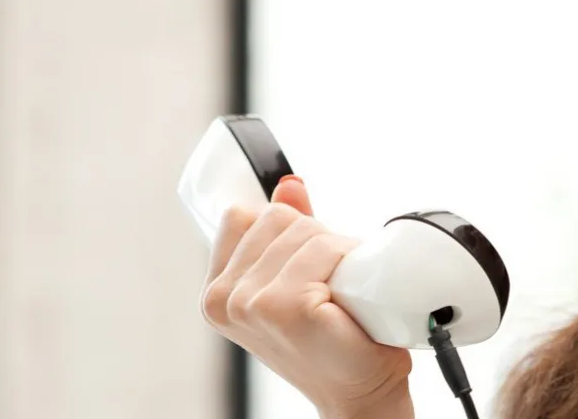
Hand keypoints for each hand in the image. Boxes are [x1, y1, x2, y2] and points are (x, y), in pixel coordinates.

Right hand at [200, 176, 414, 418]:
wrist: (359, 392)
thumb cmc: (332, 338)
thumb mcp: (299, 277)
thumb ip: (289, 231)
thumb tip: (290, 185)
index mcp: (217, 291)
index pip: (242, 215)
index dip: (285, 228)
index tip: (304, 260)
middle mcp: (223, 298)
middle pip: (276, 216)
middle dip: (315, 238)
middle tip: (330, 281)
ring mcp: (249, 303)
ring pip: (304, 230)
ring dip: (337, 251)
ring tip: (342, 291)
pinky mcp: (283, 306)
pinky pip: (325, 250)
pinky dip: (347, 262)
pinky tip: (348, 298)